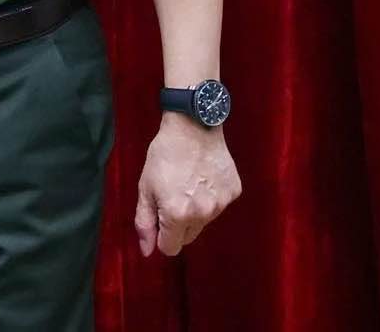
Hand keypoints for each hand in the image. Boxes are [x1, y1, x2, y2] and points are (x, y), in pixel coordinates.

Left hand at [134, 114, 240, 256]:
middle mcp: (203, 214)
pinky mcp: (234, 192)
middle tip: (172, 196)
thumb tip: (148, 252)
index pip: (170, 248)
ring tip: (188, 183)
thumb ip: (145, 222)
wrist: (193, 126)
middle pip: (188, 237)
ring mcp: (222, 204)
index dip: (161, 236)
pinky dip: (211, 197)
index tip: (159, 217)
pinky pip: (219, 206)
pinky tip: (204, 176)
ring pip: (204, 221)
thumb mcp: (145, 187)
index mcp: (177, 214)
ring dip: (195, 211)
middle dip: (178, 224)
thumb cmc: (164, 155)